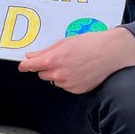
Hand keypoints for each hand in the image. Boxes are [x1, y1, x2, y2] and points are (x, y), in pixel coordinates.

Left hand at [18, 26, 134, 93]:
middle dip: (46, 67)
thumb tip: (30, 57)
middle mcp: (59, 75)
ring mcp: (68, 84)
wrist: (111, 53)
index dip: (25, 66)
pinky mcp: (77, 90)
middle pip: (42, 74)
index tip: (23, 66)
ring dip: (58, 74)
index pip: (30, 67)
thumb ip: (44, 52)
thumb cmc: (88, 43)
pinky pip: (66, 86)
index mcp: (53, 61)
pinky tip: (79, 71)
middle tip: (59, 58)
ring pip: (54, 80)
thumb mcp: (63, 43)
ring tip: (73, 63)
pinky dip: (69, 80)